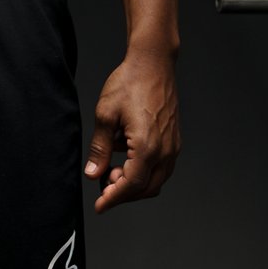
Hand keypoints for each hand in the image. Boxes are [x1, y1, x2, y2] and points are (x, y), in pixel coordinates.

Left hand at [85, 49, 180, 214]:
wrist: (153, 62)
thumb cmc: (129, 82)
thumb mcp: (106, 114)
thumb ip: (100, 148)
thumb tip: (93, 174)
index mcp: (147, 147)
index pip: (130, 186)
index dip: (113, 199)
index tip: (99, 206)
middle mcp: (165, 151)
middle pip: (145, 189)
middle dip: (123, 193)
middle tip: (102, 186)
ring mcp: (173, 146)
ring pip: (156, 180)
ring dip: (134, 183)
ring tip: (111, 168)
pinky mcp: (174, 139)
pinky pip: (161, 166)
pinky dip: (144, 170)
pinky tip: (125, 154)